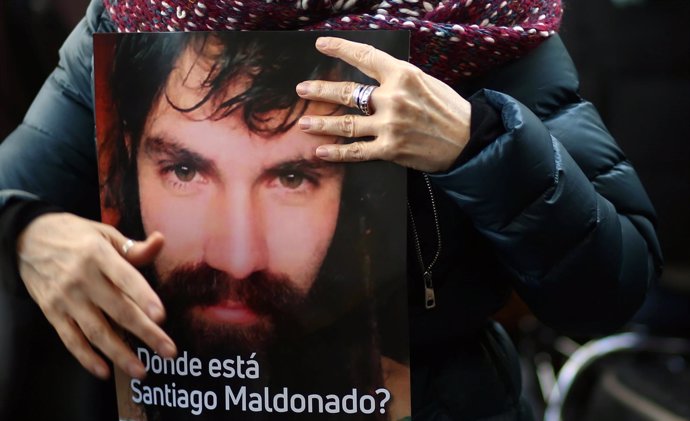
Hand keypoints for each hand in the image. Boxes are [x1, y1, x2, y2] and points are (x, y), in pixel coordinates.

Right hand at [17, 213, 176, 379]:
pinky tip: (105, 371)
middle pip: (118, 310)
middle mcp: (82, 279)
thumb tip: (161, 242)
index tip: (161, 316)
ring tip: (141, 371)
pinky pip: (71, 340)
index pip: (125, 278)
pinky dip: (87, 358)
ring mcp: (66, 298)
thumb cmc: (75, 235)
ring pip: (96, 331)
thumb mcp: (104, 233)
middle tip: (168, 351)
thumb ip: (133, 247)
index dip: (143, 297)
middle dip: (146, 333)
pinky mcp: (52, 313)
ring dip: (120, 354)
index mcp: (98, 255)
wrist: (28, 239)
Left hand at [296, 36, 471, 172]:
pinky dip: (336, 153)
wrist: (468, 140)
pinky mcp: (390, 149)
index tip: (321, 45)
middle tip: (301, 90)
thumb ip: (397, 79)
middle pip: (346, 92)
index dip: (340, 49)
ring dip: (321, 123)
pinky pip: (356, 151)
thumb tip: (371, 76)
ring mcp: (390, 125)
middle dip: (320, 91)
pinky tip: (320, 152)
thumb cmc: (448, 109)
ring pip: (346, 124)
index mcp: (403, 75)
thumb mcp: (425, 82)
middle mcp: (393, 98)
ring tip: (303, 123)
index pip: (364, 57)